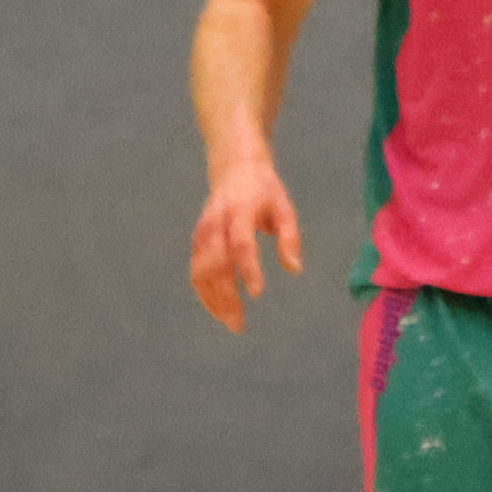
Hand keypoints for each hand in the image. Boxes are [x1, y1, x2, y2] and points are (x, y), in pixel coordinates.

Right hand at [188, 158, 304, 329]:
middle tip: (239, 324)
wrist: (233, 167)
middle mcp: (215, 223)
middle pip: (215, 264)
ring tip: (231, 322)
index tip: (257, 293)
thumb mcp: (285, 208)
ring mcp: (202, 232)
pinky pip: (196, 270)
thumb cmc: (265, 190)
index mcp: (239, 212)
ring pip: (200, 271)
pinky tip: (219, 309)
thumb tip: (295, 269)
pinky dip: (205, 292)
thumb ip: (290, 238)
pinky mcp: (197, 241)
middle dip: (225, 296)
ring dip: (212, 299)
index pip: (241, 244)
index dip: (248, 269)